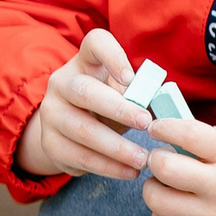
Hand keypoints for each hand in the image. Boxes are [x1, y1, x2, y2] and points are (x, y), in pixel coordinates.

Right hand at [14, 29, 150, 179]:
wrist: (67, 130)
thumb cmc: (105, 106)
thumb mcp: (120, 94)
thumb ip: (139, 95)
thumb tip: (166, 107)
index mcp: (83, 63)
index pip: (94, 44)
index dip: (112, 56)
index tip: (131, 77)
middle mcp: (61, 84)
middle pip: (85, 91)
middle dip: (118, 109)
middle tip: (146, 123)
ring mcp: (51, 114)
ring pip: (82, 130)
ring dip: (116, 147)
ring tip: (143, 159)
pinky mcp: (50, 143)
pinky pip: (80, 157)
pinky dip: (108, 167)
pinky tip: (129, 171)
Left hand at [140, 115, 215, 215]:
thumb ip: (210, 136)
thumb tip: (172, 132)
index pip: (186, 134)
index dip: (163, 127)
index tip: (157, 128)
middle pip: (165, 169)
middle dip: (155, 158)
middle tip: (161, 158)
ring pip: (157, 201)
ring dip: (154, 187)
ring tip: (166, 183)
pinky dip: (161, 212)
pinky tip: (174, 203)